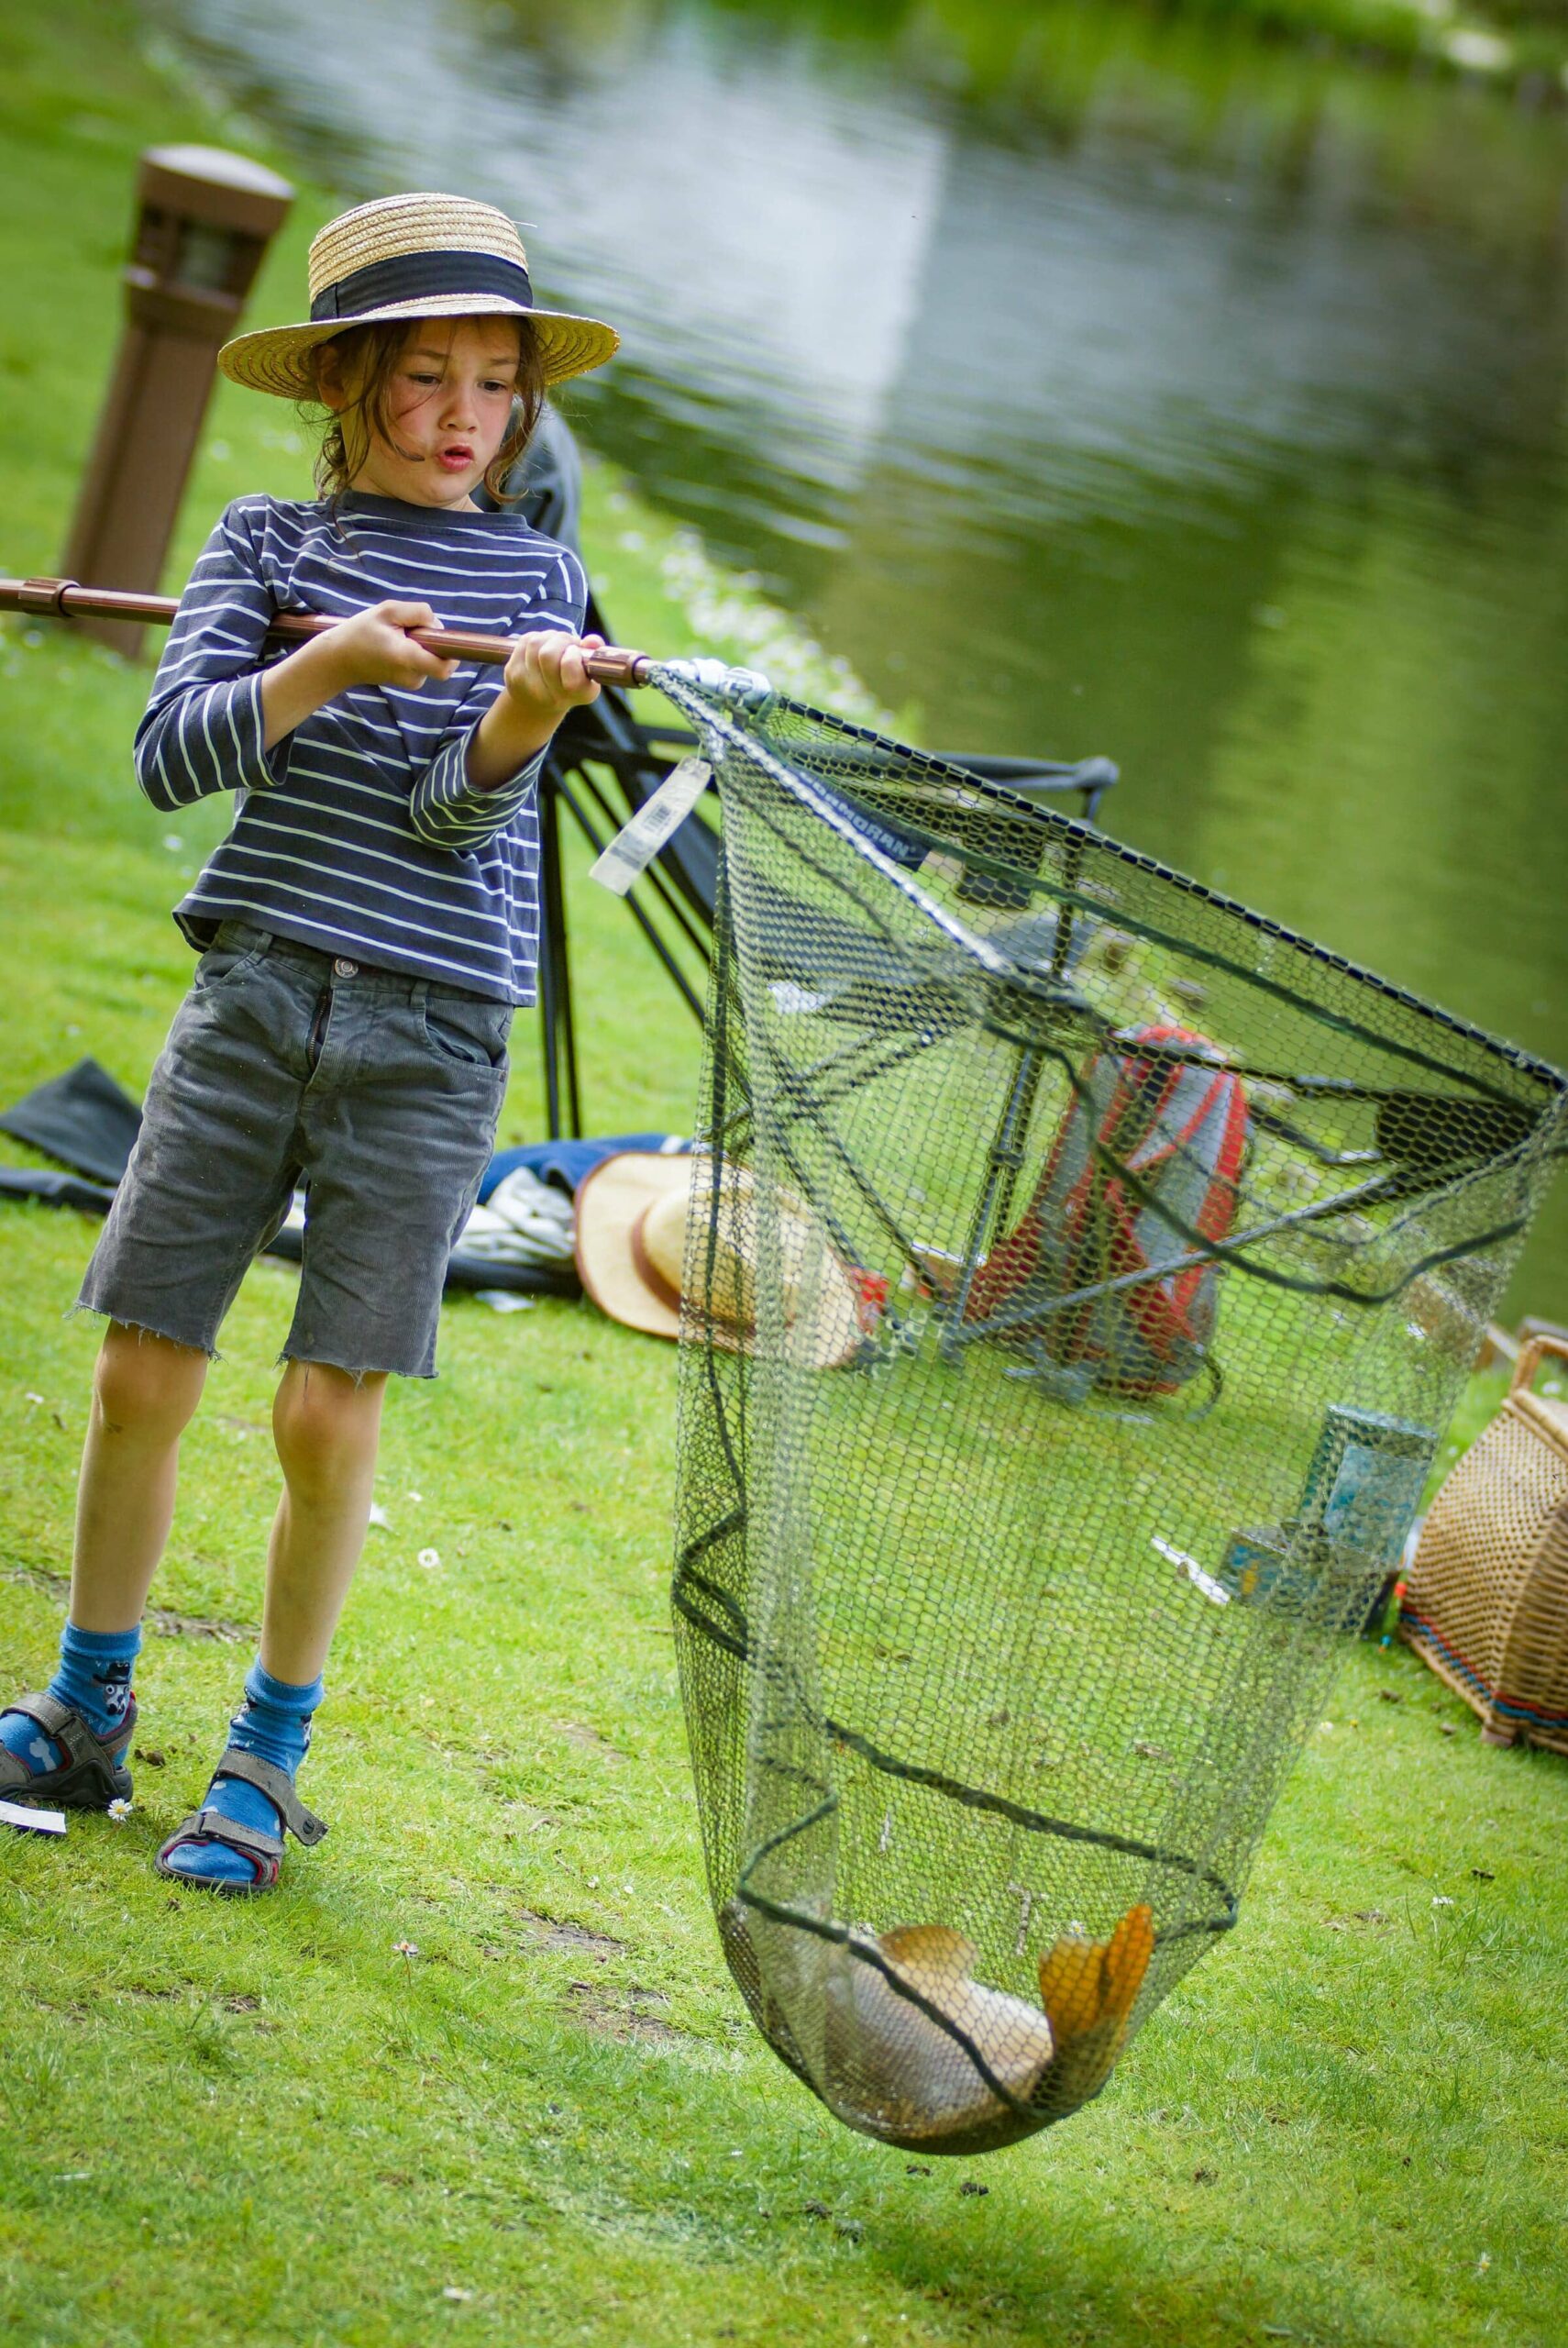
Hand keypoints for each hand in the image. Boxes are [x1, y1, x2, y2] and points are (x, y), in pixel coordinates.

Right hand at [322, 600, 458, 691]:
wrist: (338, 660)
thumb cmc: (360, 632)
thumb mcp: (388, 610)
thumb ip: (419, 612)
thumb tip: (437, 624)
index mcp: (407, 659)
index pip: (445, 667)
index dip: (451, 650)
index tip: (440, 635)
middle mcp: (413, 676)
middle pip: (441, 657)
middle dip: (431, 638)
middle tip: (406, 628)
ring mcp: (411, 682)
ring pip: (432, 657)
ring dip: (421, 643)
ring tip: (396, 636)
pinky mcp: (409, 682)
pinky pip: (423, 662)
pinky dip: (415, 651)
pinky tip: (395, 645)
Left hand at [499, 629, 603, 725]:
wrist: (537, 704)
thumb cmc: (570, 682)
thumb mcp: (589, 672)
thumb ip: (595, 653)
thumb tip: (591, 641)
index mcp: (578, 694)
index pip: (570, 666)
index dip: (573, 654)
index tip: (575, 654)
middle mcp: (552, 697)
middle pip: (548, 654)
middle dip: (559, 641)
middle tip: (566, 646)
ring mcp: (528, 686)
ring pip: (536, 643)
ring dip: (548, 637)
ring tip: (554, 646)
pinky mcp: (512, 672)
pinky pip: (525, 641)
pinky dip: (536, 638)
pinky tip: (540, 649)